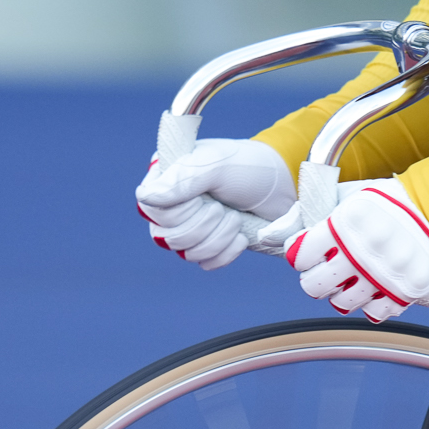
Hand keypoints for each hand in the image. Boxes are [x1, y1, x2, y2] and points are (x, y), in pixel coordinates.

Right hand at [135, 138, 293, 269]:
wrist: (283, 185)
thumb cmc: (249, 166)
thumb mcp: (217, 165)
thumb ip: (183, 180)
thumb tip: (144, 197)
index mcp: (166, 175)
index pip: (151, 208)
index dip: (180, 211)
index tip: (206, 197)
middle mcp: (171, 202)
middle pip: (167, 236)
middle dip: (203, 225)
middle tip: (224, 208)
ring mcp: (188, 225)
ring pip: (185, 253)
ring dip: (218, 238)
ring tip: (235, 218)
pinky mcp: (208, 244)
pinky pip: (204, 263)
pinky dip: (225, 252)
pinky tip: (240, 236)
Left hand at [286, 177, 428, 321]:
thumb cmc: (383, 202)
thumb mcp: (343, 197)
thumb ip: (304, 213)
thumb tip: (268, 235)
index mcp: (342, 225)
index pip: (298, 256)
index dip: (301, 254)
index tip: (310, 251)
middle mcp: (360, 253)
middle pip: (313, 287)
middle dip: (314, 279)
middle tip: (326, 269)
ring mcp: (382, 275)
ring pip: (341, 303)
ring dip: (342, 292)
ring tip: (353, 276)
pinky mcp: (403, 291)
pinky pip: (374, 313)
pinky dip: (372, 303)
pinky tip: (374, 287)